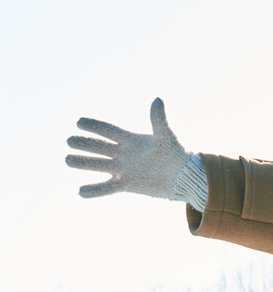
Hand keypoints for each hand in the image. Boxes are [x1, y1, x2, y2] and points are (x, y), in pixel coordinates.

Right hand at [67, 98, 192, 199]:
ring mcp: (125, 170)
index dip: (95, 126)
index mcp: (132, 140)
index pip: (109, 131)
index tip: (79, 122)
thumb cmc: (176, 154)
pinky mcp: (128, 185)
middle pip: (100, 148)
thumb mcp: (166, 136)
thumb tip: (157, 98)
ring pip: (99, 166)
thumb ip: (159, 119)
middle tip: (69, 141)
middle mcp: (125, 154)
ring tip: (67, 160)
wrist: (185, 177)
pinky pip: (107, 189)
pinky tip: (80, 193)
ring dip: (83, 163)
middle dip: (85, 144)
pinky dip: (95, 191)